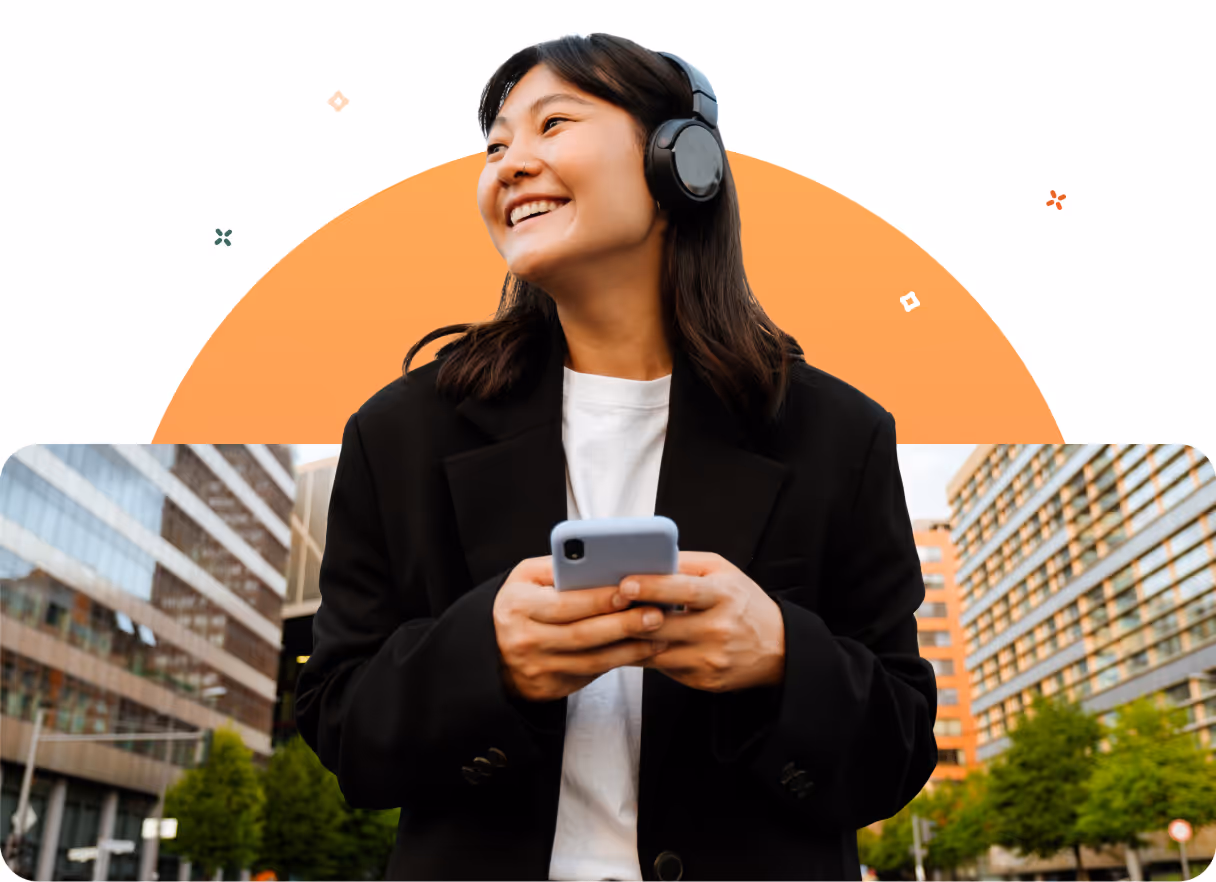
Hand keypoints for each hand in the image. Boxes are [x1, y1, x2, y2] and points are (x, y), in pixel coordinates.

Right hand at [493, 556, 669, 702]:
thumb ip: (557, 566)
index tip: (630, 590)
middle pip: (582, 634)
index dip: (599, 599)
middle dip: (624, 624)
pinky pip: (591, 673)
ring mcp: (539, 667)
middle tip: (656, 614)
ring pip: (592, 659)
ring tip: (659, 635)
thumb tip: (599, 559)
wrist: (492, 651)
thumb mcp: (524, 578)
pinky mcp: (551, 686)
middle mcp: (527, 640)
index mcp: (519, 606)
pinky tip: (642, 650)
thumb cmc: (518, 605)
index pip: (565, 604)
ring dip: (630, 648)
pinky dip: (619, 661)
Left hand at [618, 551, 785, 692]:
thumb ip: (686, 563)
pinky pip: (663, 669)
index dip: (652, 587)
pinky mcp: (703, 680)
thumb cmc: (744, 604)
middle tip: (604, 607)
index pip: (684, 590)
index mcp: (723, 595)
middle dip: (630, 617)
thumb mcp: (723, 572)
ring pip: (657, 651)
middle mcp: (718, 629)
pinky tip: (629, 646)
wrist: (777, 648)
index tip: (625, 584)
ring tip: (608, 626)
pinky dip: (643, 657)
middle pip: (664, 626)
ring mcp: (710, 658)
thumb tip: (649, 558)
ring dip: (629, 640)